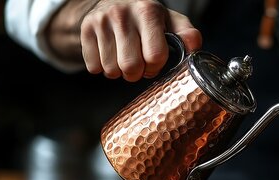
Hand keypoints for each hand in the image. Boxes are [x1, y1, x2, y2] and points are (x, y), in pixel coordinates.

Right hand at [48, 0, 201, 81]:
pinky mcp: (85, 29)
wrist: (114, 1)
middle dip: (137, 73)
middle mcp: (122, 14)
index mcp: (148, 12)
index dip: (156, 67)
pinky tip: (110, 56)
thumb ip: (186, 34)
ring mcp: (101, 21)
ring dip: (120, 72)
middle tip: (139, 65)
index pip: (155, 56)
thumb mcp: (170, 21)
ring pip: (111, 70)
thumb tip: (193, 48)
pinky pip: (94, 67)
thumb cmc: (148, 18)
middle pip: (131, 67)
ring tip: (124, 59)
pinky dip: (103, 68)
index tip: (154, 62)